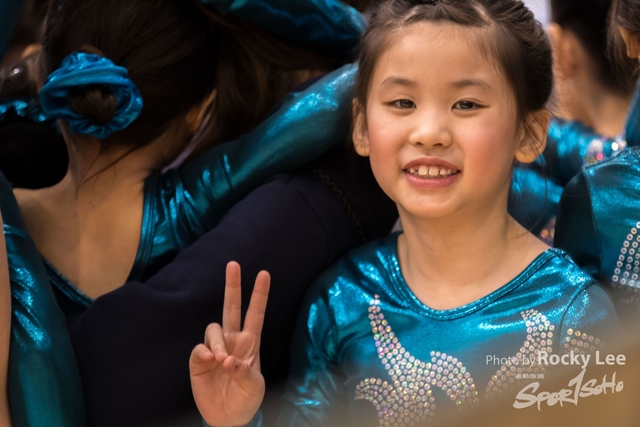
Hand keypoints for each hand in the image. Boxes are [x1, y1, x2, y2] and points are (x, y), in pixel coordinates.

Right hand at [190, 261, 269, 426]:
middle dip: (233, 286)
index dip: (260, 295)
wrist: (228, 418)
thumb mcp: (254, 387)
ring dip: (217, 340)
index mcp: (251, 343)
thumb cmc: (246, 399)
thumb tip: (229, 360)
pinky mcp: (200, 361)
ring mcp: (216, 349)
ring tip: (221, 358)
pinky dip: (205, 352)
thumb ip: (245, 373)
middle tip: (233, 264)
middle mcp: (233, 341)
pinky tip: (211, 360)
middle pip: (231, 307)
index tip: (264, 274)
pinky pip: (200, 348)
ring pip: (214, 328)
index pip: (256, 314)